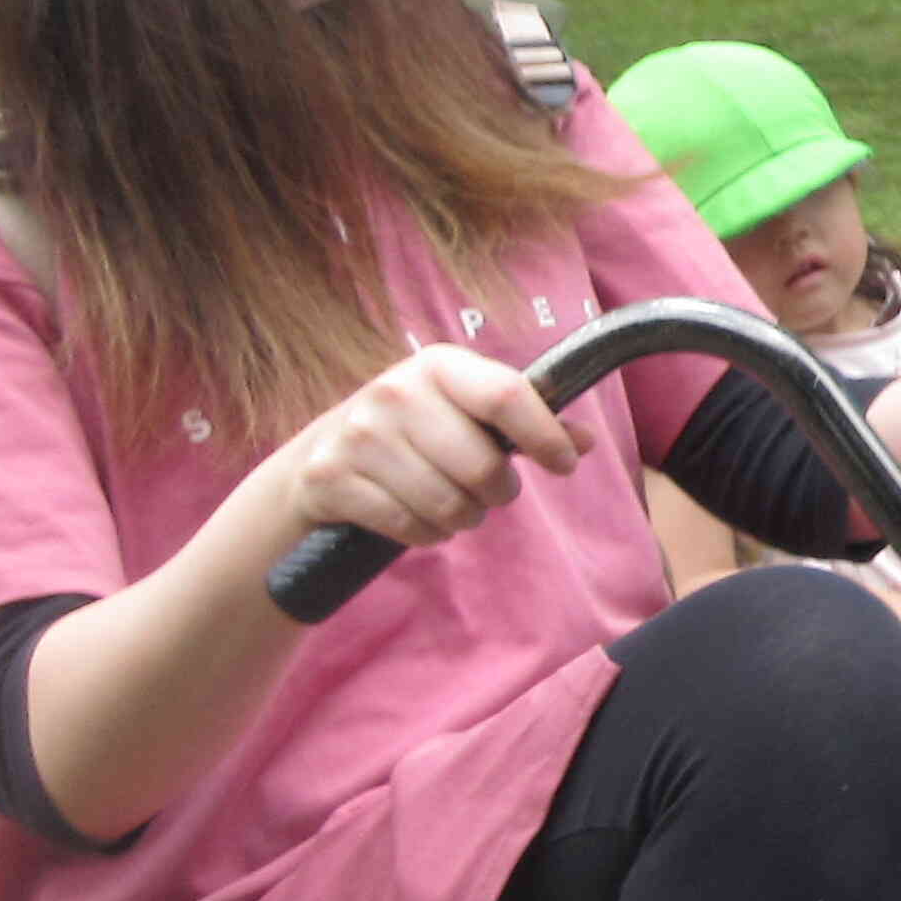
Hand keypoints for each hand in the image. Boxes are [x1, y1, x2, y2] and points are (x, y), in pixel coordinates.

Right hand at [280, 344, 585, 558]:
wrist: (314, 462)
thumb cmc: (411, 435)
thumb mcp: (461, 414)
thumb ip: (523, 422)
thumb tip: (585, 440)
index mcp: (437, 365)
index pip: (506, 395)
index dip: (545, 435)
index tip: (564, 463)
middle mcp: (394, 392)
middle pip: (483, 465)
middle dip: (497, 492)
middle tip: (487, 491)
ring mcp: (358, 435)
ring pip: (449, 504)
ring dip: (462, 518)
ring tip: (451, 504)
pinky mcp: (332, 480)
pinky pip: (410, 527)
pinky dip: (426, 534)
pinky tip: (417, 519)